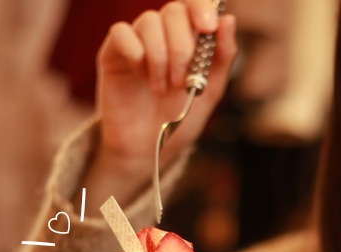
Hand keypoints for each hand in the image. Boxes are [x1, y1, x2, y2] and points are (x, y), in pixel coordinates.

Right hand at [87, 0, 237, 205]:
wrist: (150, 148)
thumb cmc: (180, 118)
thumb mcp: (211, 90)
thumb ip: (222, 56)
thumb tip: (228, 19)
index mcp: (189, 37)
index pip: (194, 5)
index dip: (202, 8)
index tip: (208, 28)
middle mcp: (162, 34)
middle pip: (173, 11)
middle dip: (182, 47)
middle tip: (182, 82)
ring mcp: (137, 41)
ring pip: (149, 21)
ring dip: (160, 57)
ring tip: (162, 88)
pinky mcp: (112, 53)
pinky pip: (121, 33)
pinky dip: (135, 52)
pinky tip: (139, 76)